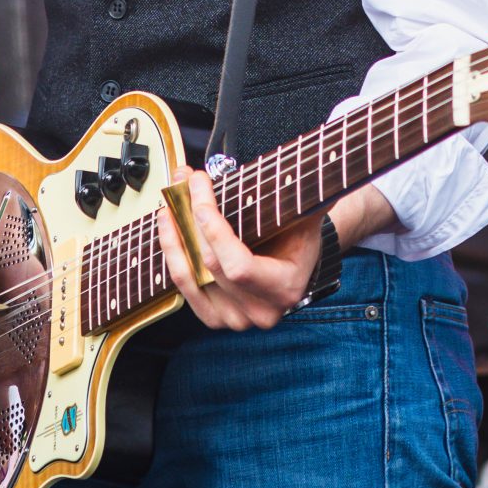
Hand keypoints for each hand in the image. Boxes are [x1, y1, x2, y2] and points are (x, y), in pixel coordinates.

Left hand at [155, 167, 323, 330]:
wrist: (295, 262)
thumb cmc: (299, 234)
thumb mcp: (307, 215)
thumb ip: (309, 196)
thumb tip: (319, 168)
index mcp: (284, 288)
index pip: (238, 266)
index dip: (214, 230)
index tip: (200, 189)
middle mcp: (259, 312)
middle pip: (210, 266)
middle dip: (191, 217)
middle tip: (184, 180)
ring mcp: (235, 319)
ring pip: (191, 278)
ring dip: (173, 237)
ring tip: (168, 202)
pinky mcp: (215, 316)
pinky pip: (185, 287)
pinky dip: (173, 256)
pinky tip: (169, 228)